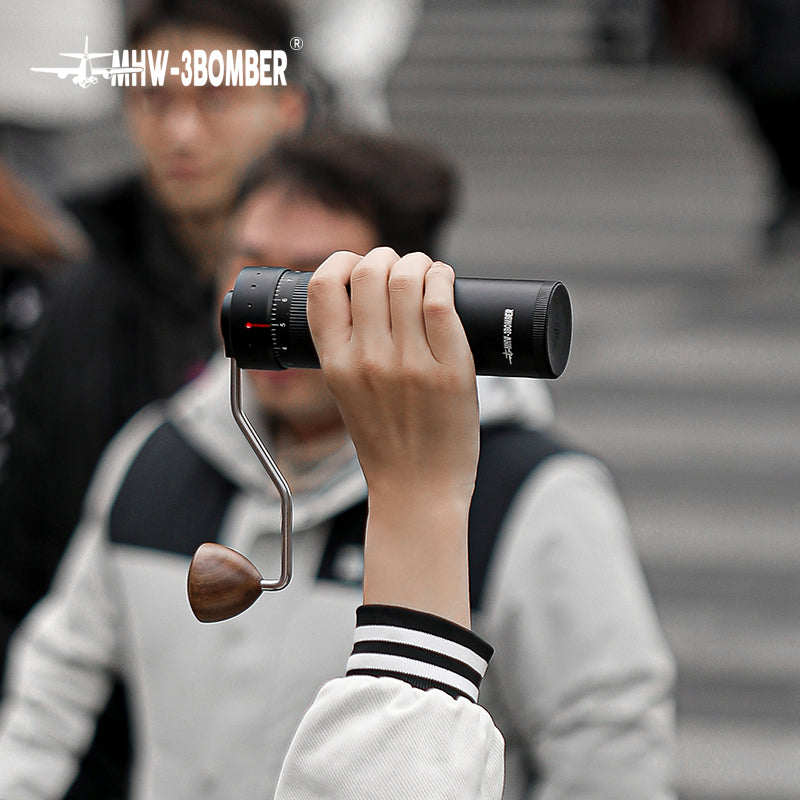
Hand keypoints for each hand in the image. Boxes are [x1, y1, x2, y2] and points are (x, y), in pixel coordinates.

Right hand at [307, 248, 477, 625]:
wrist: (418, 491)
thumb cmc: (386, 444)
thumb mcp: (348, 394)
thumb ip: (352, 350)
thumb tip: (375, 299)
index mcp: (334, 364)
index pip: (324, 286)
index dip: (340, 261)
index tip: (357, 266)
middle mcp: (367, 360)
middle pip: (369, 271)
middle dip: (385, 257)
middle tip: (400, 268)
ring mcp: (409, 364)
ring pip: (408, 278)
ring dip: (419, 263)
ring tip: (427, 273)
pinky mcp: (450, 370)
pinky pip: (442, 303)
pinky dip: (443, 279)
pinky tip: (445, 282)